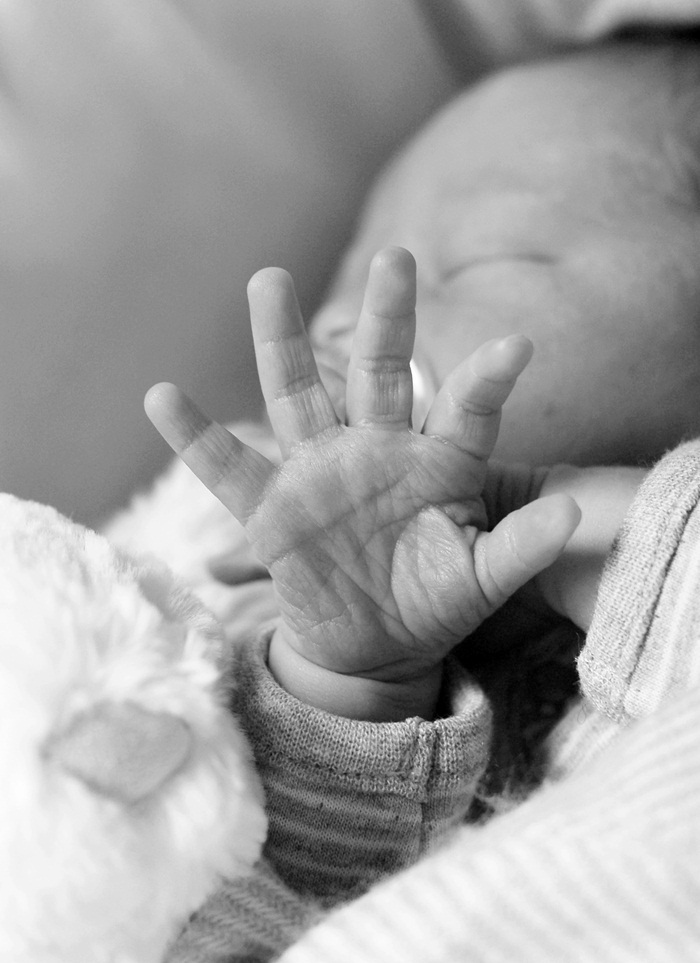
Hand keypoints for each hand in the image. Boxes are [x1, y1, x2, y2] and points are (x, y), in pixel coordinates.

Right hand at [145, 248, 578, 719]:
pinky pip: (229, 470)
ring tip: (269, 280)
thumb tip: (576, 514)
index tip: (518, 346)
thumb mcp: (481, 579)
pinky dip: (196, 439)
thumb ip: (519, 547)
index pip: (465, 411)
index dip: (487, 381)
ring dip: (282, 342)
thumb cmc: (434, 602)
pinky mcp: (271, 509)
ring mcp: (320, 472)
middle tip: (397, 255)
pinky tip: (162, 396)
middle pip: (379, 373)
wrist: (375, 642)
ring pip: (297, 396)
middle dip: (388, 319)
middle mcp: (375, 450)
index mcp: (434, 463)